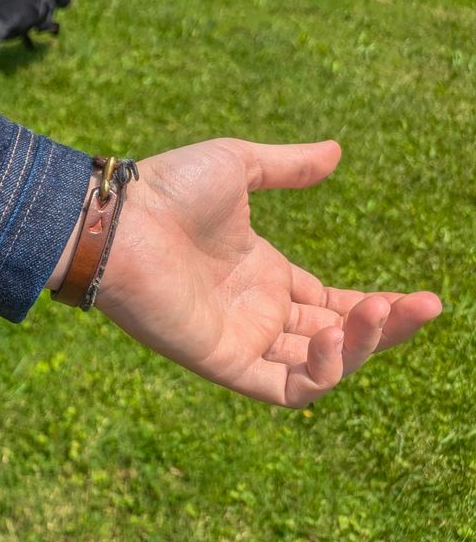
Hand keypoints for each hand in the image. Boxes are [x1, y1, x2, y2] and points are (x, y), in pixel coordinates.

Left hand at [90, 138, 441, 407]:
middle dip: (383, 327)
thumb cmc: (164, 190)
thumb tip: (337, 152)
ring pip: (318, 366)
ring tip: (384, 311)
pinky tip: (338, 336)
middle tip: (425, 305)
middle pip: (334, 337)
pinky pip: (283, 389)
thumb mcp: (238, 166)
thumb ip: (287, 167)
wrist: (116, 219)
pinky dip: (321, 373)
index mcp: (259, 274)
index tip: (420, 298)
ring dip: (361, 347)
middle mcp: (253, 312)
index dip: (373, 307)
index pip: (328, 303)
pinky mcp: (221, 361)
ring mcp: (239, 339)